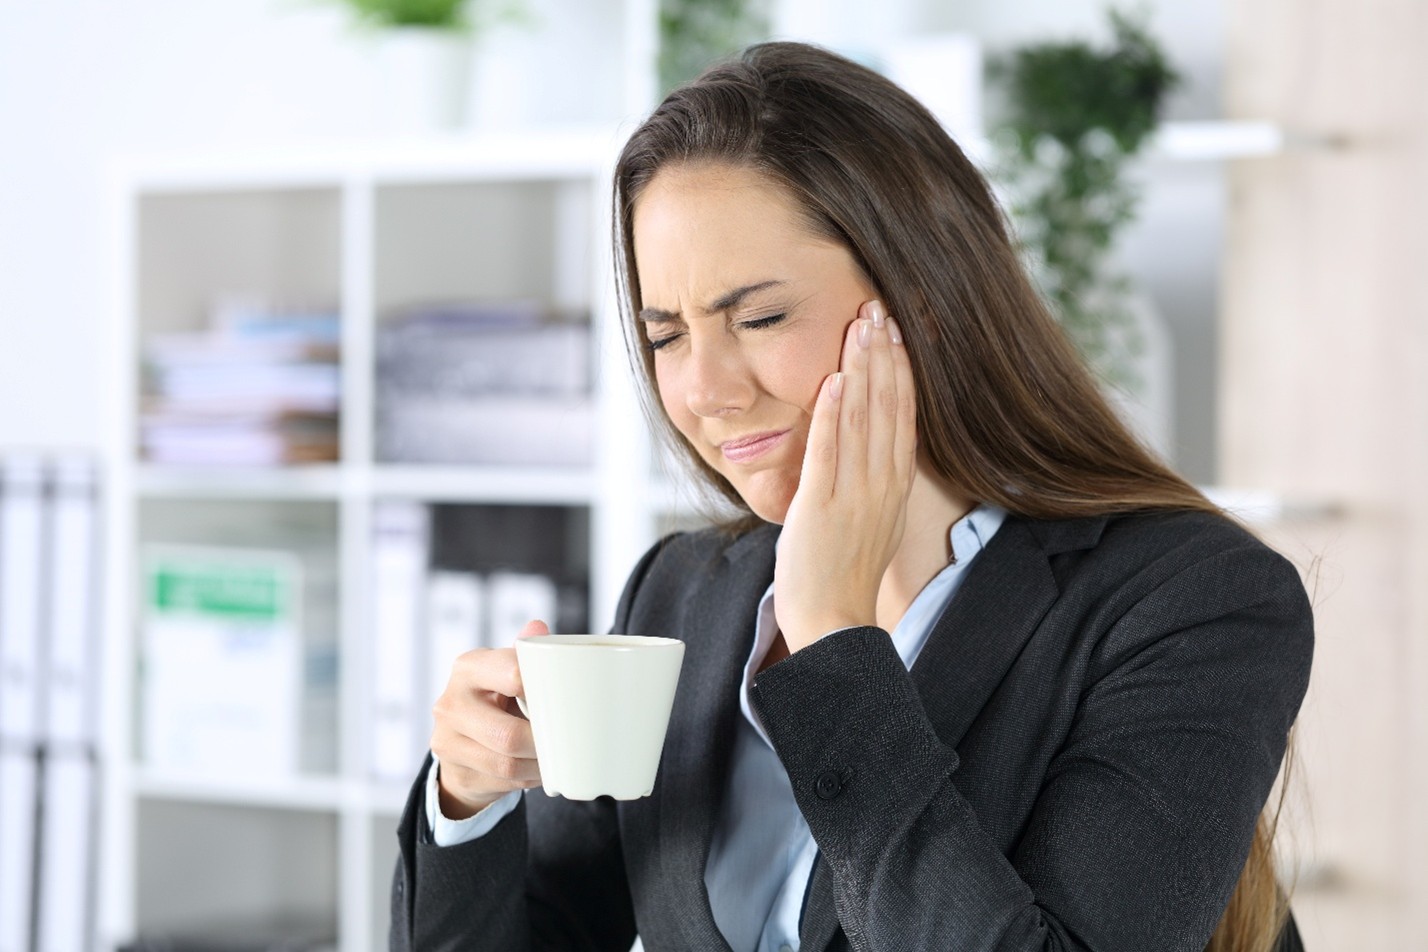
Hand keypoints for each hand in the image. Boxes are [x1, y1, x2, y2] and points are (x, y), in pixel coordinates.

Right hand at [430, 619, 547, 818]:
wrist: (463, 738)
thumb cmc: (497, 696)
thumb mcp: (508, 670)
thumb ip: (526, 652)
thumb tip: (538, 627)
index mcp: (469, 667)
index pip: (513, 675)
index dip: (543, 691)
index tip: (563, 700)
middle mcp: (450, 702)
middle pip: (508, 734)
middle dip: (543, 743)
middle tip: (565, 741)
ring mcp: (446, 739)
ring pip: (506, 764)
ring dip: (539, 765)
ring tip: (556, 759)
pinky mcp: (454, 770)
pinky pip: (502, 782)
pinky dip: (527, 778)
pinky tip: (537, 769)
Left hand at [774, 300, 916, 652]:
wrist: (831, 624)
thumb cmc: (841, 576)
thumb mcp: (868, 521)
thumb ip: (868, 482)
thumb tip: (862, 448)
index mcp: (893, 487)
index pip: (902, 416)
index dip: (900, 370)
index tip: (897, 330)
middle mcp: (881, 485)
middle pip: (888, 407)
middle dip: (883, 354)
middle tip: (878, 306)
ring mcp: (853, 495)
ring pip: (863, 420)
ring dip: (862, 369)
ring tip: (861, 324)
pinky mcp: (821, 507)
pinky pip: (830, 453)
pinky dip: (834, 415)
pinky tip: (836, 380)